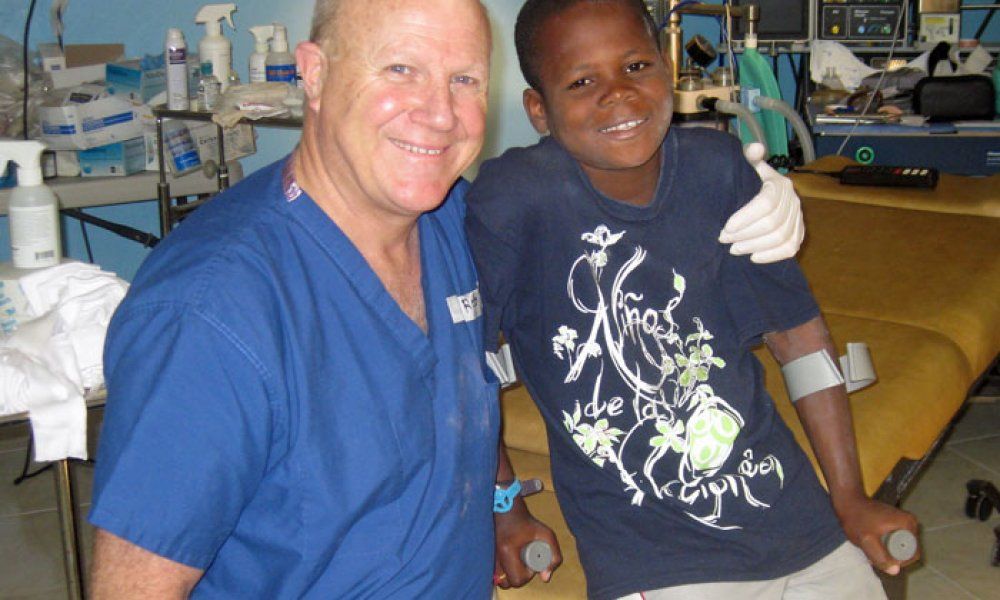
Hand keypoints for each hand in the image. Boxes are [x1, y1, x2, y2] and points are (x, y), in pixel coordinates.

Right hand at [494, 499, 562, 588]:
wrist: (507, 509)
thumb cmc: (528, 522)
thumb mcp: (548, 535)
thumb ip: (554, 556)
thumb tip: (545, 578)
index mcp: (507, 551)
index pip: (517, 579)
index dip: (527, 575)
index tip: (532, 563)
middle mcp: (495, 555)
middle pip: (508, 582)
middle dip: (519, 576)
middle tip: (526, 563)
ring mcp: (489, 555)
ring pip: (500, 578)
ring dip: (510, 575)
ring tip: (518, 562)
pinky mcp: (487, 554)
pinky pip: (495, 572)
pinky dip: (503, 571)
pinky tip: (511, 560)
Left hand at [719, 143, 804, 263]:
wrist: (760, 191)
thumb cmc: (749, 180)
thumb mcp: (747, 165)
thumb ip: (748, 156)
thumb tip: (756, 148)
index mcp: (779, 184)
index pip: (765, 203)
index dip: (745, 217)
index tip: (726, 227)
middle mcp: (793, 200)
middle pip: (772, 223)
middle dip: (745, 234)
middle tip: (724, 239)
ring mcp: (798, 217)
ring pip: (781, 237)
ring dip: (755, 246)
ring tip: (734, 249)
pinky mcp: (799, 233)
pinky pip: (791, 248)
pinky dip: (772, 256)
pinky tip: (753, 257)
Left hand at [832, 492, 919, 574]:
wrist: (848, 500)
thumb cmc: (856, 519)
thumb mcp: (866, 540)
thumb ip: (880, 556)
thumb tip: (896, 571)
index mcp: (909, 525)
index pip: (913, 553)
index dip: (900, 562)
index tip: (882, 560)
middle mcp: (911, 522)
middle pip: (907, 550)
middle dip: (893, 556)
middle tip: (874, 554)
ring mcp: (904, 521)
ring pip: (900, 545)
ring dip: (888, 550)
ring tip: (872, 547)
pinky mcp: (897, 521)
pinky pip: (896, 539)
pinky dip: (886, 543)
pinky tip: (872, 542)